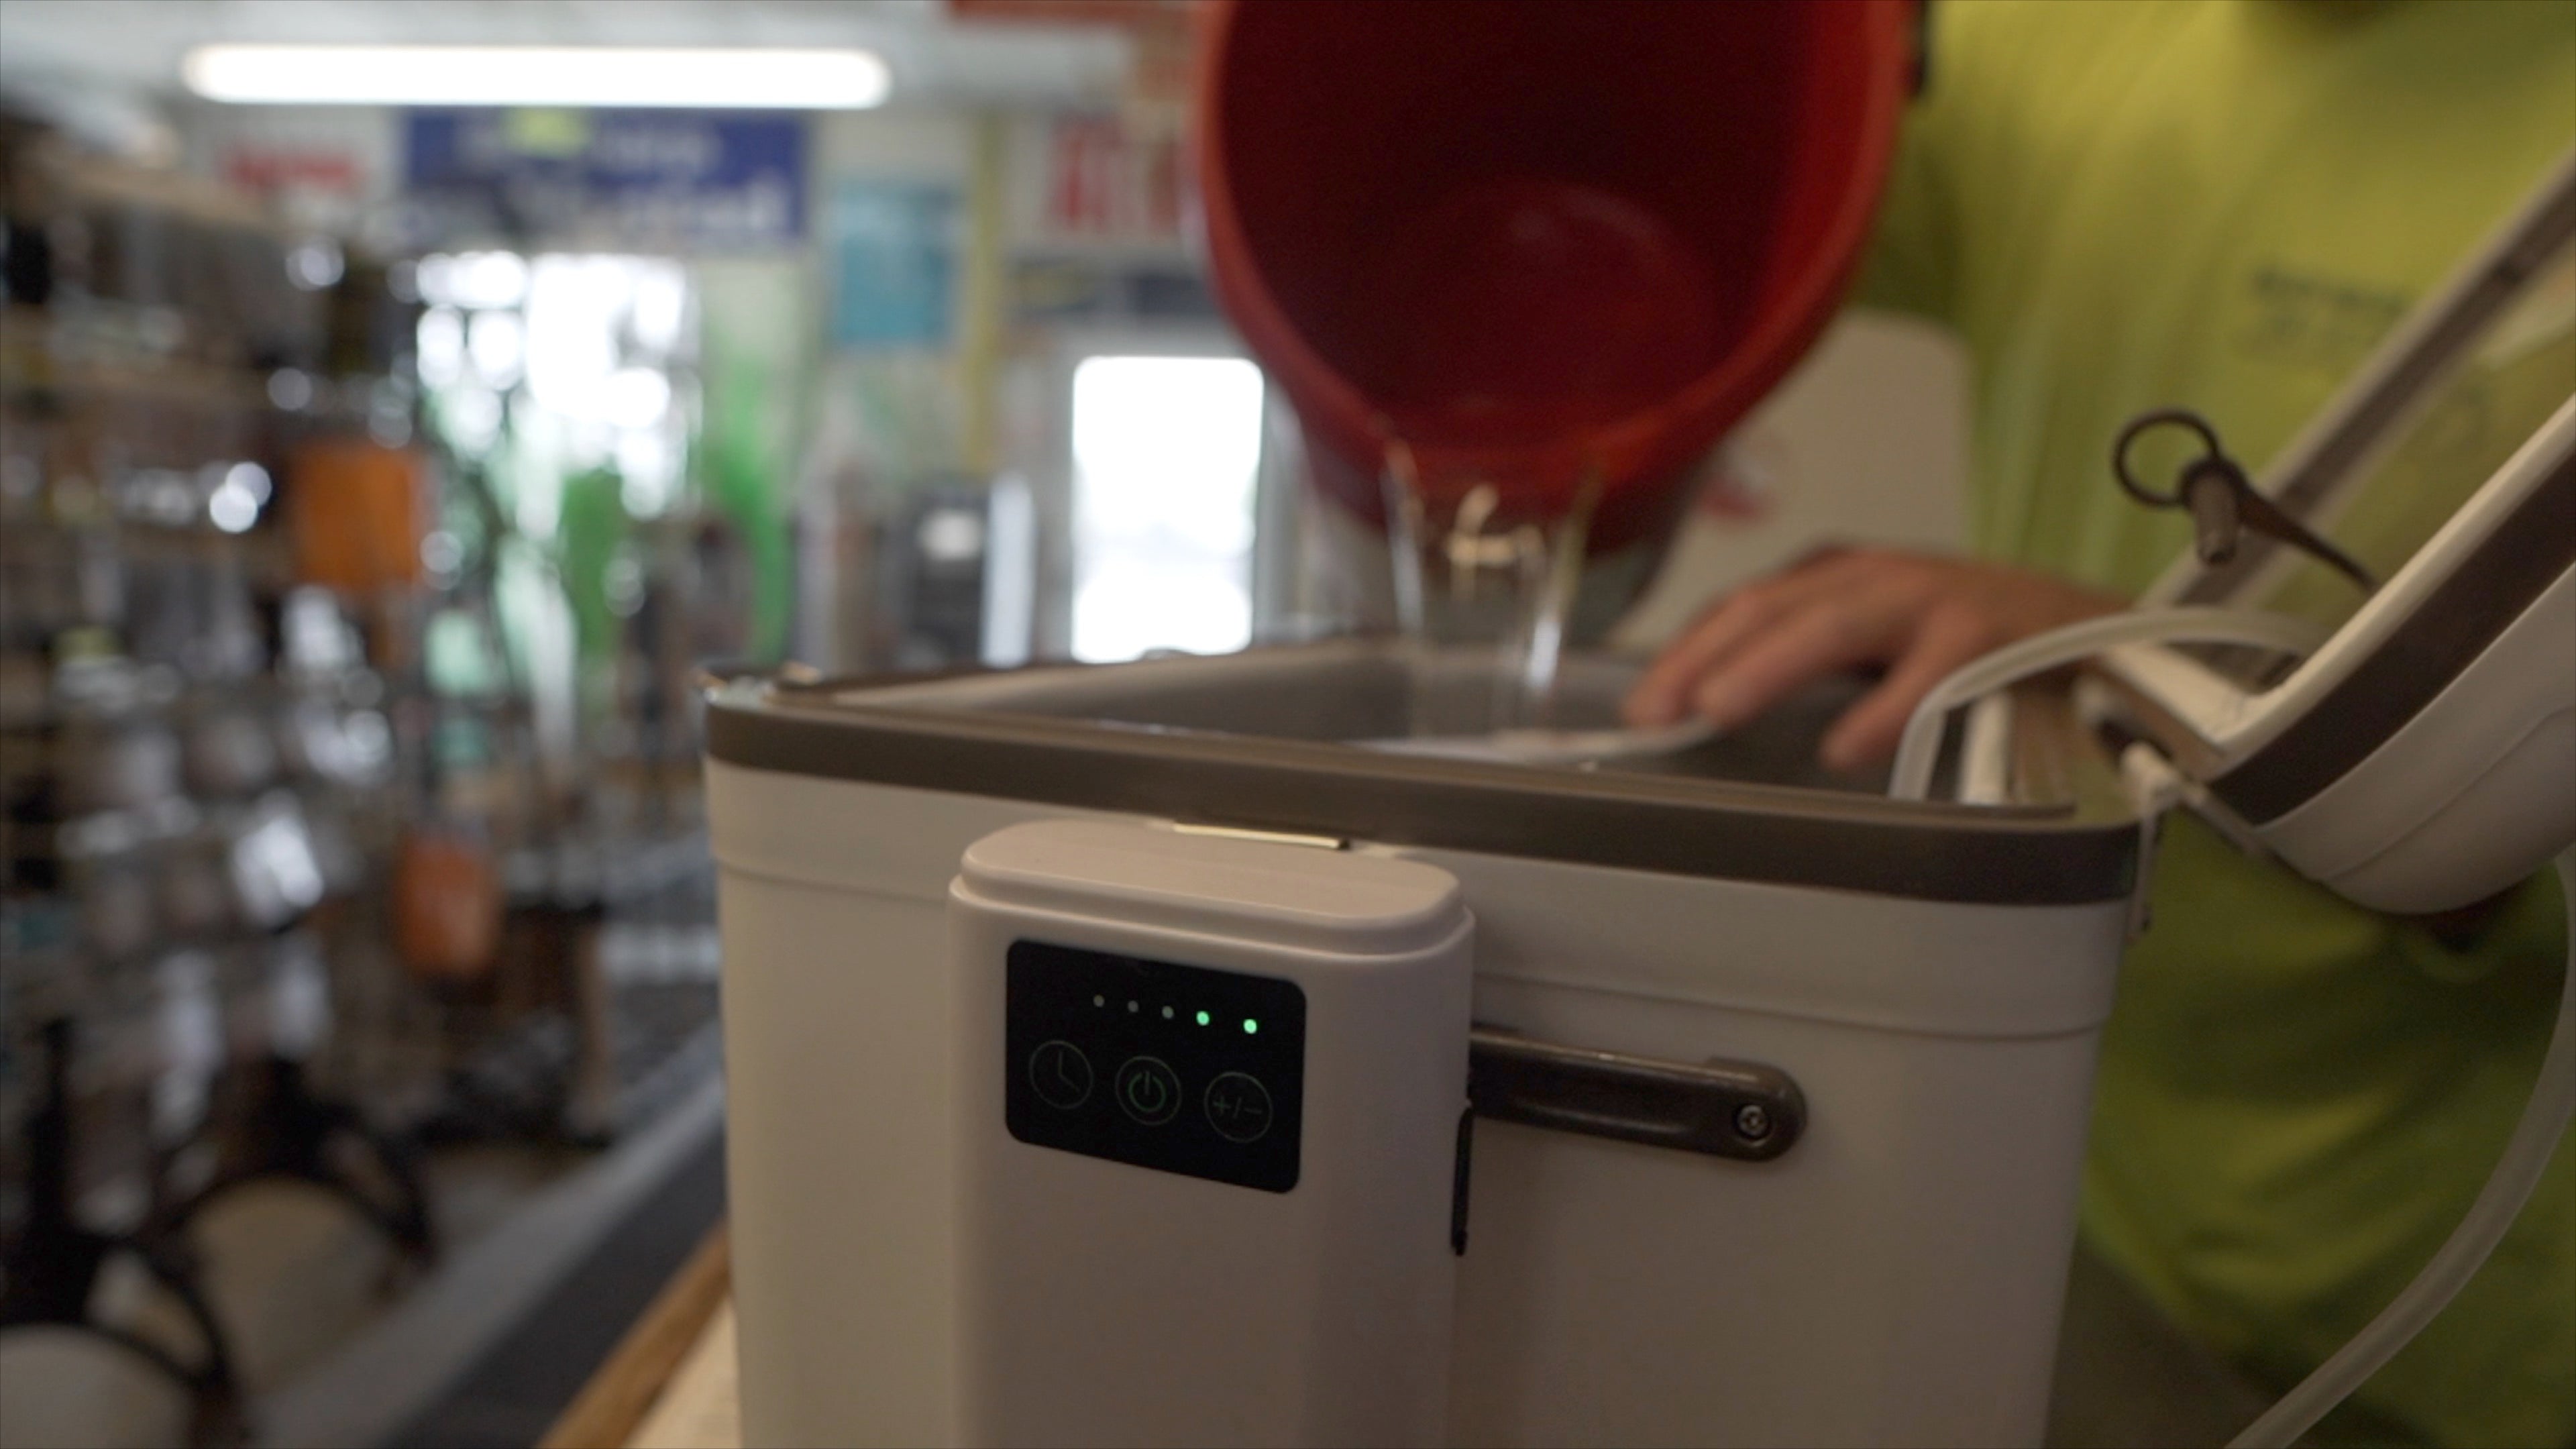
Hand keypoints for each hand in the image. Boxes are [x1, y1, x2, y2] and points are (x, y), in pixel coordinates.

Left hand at [1622, 548, 2125, 770]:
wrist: (2094, 634)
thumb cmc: (1969, 646)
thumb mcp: (1874, 643)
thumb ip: (1806, 666)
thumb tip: (1712, 713)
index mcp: (1840, 578)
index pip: (1743, 607)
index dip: (1686, 652)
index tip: (1642, 707)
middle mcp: (1876, 578)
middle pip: (1771, 608)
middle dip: (1705, 658)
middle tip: (1658, 712)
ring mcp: (1931, 600)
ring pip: (1834, 624)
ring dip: (1770, 665)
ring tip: (1720, 708)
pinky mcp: (1988, 634)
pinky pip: (1926, 672)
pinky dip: (1882, 708)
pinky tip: (1844, 746)